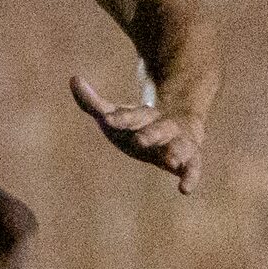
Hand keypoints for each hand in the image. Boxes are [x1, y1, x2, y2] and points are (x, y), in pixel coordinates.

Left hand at [70, 76, 203, 194]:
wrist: (178, 124)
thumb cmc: (137, 124)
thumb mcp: (114, 114)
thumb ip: (92, 102)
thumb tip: (73, 79)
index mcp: (143, 117)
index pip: (132, 116)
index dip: (121, 118)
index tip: (107, 119)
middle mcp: (163, 128)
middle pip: (158, 129)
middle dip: (151, 134)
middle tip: (141, 140)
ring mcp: (178, 143)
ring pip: (180, 146)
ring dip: (176, 152)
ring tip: (172, 160)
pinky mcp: (189, 159)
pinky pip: (193, 168)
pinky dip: (191, 177)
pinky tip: (185, 189)